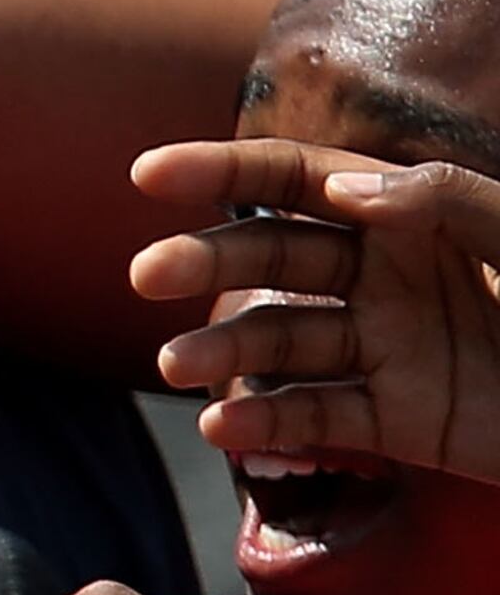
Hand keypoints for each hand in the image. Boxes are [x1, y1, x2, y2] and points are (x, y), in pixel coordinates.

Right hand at [132, 134, 499, 485]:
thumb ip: (446, 200)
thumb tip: (341, 190)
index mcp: (405, 215)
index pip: (293, 180)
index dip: (219, 170)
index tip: (148, 176)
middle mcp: (381, 275)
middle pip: (270, 258)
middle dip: (205, 262)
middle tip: (148, 278)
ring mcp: (384, 348)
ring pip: (281, 340)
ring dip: (222, 350)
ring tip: (179, 369)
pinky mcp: (398, 422)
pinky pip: (318, 418)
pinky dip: (265, 422)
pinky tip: (224, 425)